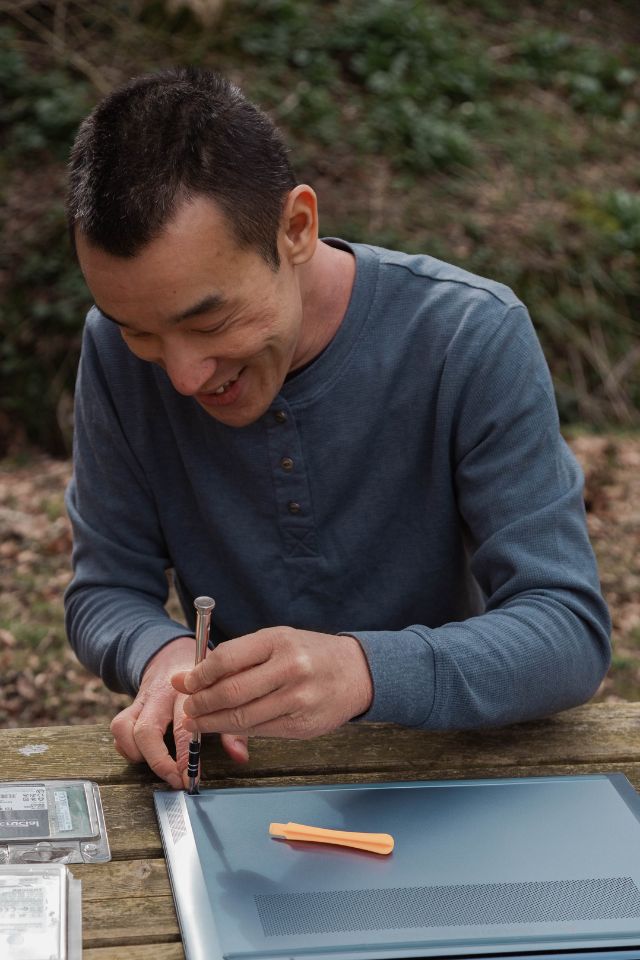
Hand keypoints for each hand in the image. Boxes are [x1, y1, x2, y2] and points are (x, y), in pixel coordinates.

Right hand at [110, 636, 248, 787]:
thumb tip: (241, 757)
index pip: (183, 726)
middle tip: (175, 780)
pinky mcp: (130, 706)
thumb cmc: (201, 679)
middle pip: (146, 731)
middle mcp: (159, 695)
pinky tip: (144, 754)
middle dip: (159, 761)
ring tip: (159, 766)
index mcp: (186, 691)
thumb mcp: (222, 693)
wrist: (173, 654)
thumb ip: (232, 727)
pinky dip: (126, 747)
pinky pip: (118, 728)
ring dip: (138, 754)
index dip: (186, 756)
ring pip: (124, 728)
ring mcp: (141, 701)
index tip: (191, 777)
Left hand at [171, 627, 373, 739]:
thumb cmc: (309, 654)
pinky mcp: (301, 725)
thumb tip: (187, 678)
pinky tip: (224, 726)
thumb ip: (235, 657)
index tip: (185, 683)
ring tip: (197, 721)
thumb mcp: (276, 641)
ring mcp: (298, 699)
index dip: (199, 675)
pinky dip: (236, 730)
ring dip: (212, 722)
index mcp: (279, 641)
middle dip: (201, 703)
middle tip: (187, 707)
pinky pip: (259, 731)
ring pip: (242, 717)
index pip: (226, 659)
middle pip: (231, 692)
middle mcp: (290, 668)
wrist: (356, 672)